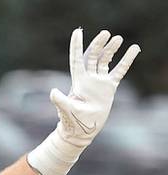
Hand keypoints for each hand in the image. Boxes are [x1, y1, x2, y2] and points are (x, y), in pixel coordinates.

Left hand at [52, 28, 139, 146]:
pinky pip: (119, 71)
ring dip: (111, 49)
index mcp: (78, 81)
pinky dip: (126, 60)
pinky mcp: (109, 88)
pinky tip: (133, 49)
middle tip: (105, 33)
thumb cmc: (72, 122)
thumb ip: (60, 100)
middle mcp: (88, 79)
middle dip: (98, 44)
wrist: (82, 131)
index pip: (77, 59)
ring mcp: (99, 83)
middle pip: (93, 56)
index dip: (77, 46)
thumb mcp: (66, 110)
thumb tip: (52, 92)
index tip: (78, 31)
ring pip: (105, 61)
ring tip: (118, 39)